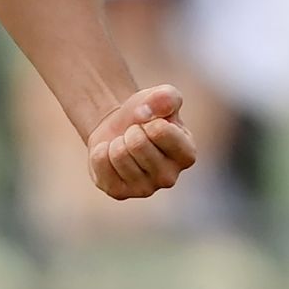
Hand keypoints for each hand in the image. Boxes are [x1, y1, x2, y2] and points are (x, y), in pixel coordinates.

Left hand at [85, 84, 197, 199]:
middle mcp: (169, 178)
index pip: (160, 131)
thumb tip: (144, 112)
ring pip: (118, 154)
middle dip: (131, 130)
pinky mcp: (119, 192)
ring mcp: (144, 189)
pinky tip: (111, 155)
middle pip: (137, 143)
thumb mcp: (162, 96)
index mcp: (187, 155)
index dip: (149, 118)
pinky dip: (100, 152)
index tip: (150, 122)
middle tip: (134, 133)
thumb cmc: (148, 112)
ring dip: (116, 141)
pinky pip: (100, 163)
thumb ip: (166, 97)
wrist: (121, 126)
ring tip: (124, 144)